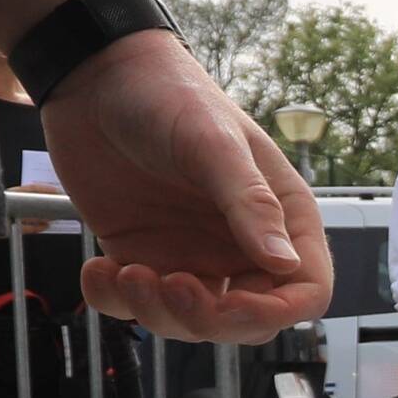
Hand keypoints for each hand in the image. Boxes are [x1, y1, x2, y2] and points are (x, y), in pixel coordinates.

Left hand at [35, 27, 328, 338]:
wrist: (93, 75)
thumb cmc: (167, 94)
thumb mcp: (213, 143)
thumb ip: (250, 203)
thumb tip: (284, 264)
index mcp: (280, 215)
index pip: (305, 290)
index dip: (274, 311)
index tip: (226, 302)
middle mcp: (240, 243)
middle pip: (246, 319)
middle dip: (206, 319)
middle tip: (167, 285)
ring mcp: (190, 253)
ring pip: (190, 322)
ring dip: (155, 313)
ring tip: (124, 272)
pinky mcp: (141, 254)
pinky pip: (134, 305)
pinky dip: (114, 302)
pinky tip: (97, 268)